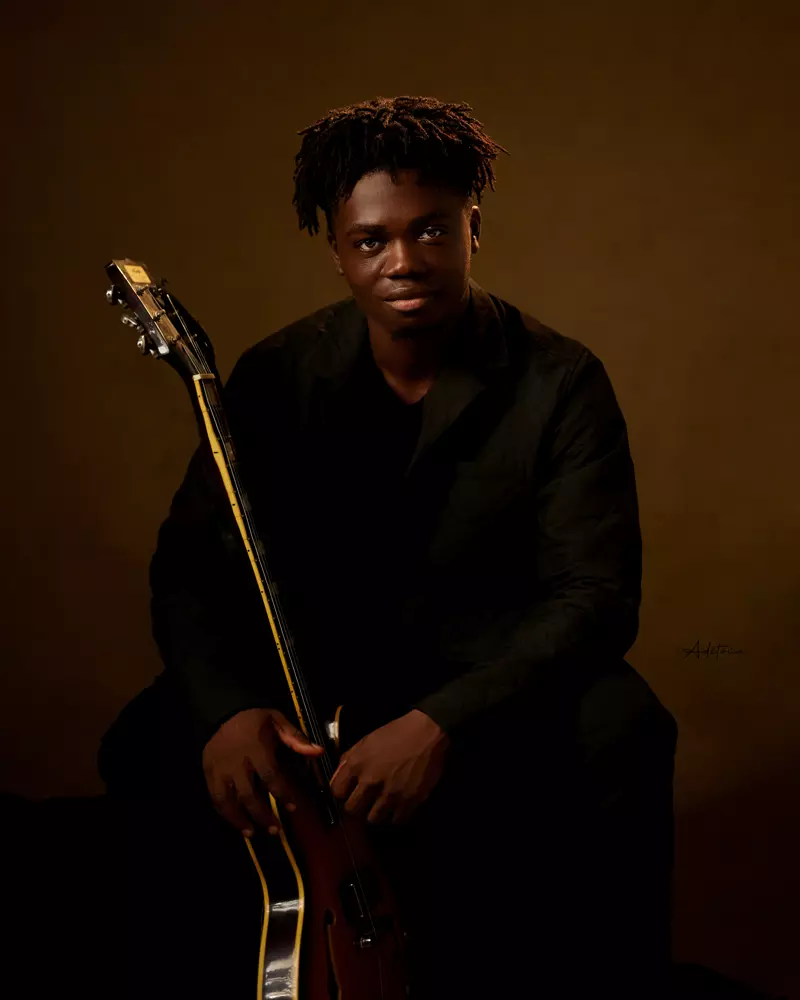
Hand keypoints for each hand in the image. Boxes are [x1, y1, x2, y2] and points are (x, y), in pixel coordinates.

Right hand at [202, 707, 323, 836]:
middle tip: (275, 830)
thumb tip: (318, 752)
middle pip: (249, 795)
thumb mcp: (276, 720)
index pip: (271, 777)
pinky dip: (224, 812)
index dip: (283, 794)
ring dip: (239, 820)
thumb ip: (296, 738)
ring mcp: (219, 769)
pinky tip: (234, 821)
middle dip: (262, 815)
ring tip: (252, 833)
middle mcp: (236, 762)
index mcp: (256, 748)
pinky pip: (214, 797)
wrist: (221, 710)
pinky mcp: (208, 772)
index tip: (293, 808)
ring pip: (227, 801)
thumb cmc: (253, 718)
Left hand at [329, 709, 449, 824]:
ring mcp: (390, 794)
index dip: (341, 793)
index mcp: (358, 764)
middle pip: (352, 810)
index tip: (348, 792)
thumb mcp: (367, 741)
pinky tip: (397, 807)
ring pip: (373, 819)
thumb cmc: (396, 733)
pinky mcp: (410, 801)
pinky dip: (395, 816)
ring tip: (381, 806)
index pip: (336, 792)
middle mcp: (371, 782)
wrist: (427, 733)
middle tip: (363, 801)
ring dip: (375, 813)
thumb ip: (349, 759)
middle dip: (356, 806)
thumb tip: (338, 776)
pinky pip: (396, 820)